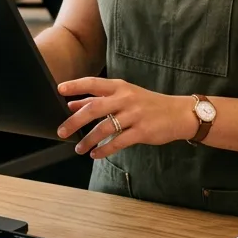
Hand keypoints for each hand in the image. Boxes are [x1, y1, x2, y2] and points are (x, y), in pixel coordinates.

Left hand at [56, 77, 196, 158]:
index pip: (93, 83)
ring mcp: (134, 115)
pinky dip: (104, 150)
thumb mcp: (124, 96)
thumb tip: (72, 104)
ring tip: (79, 148)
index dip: (76, 86)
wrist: (178, 113)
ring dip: (88, 140)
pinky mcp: (142, 131)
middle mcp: (125, 98)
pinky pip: (118, 142)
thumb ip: (99, 99)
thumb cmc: (147, 103)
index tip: (59, 90)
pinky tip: (95, 154)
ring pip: (104, 128)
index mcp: (119, 87)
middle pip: (94, 108)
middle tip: (62, 131)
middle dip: (75, 121)